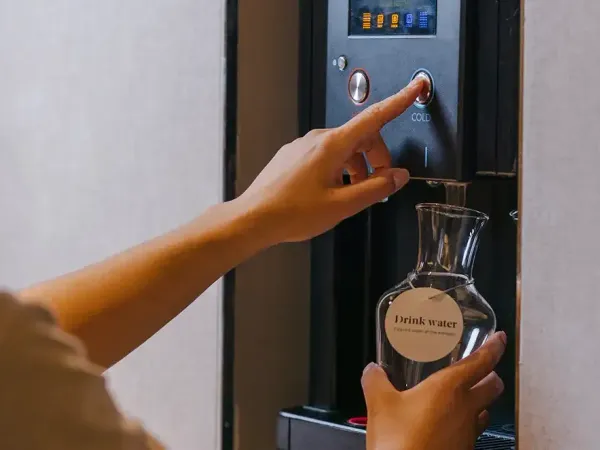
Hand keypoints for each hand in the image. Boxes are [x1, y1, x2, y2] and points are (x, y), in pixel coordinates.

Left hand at [236, 78, 424, 243]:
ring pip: (342, 148)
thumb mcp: (342, 205)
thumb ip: (375, 189)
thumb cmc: (291, 212)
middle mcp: (316, 139)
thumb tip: (397, 177)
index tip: (413, 88)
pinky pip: (324, 155)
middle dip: (377, 158)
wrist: (253, 218)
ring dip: (357, 167)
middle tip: (378, 185)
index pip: (373, 117)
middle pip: (360, 137)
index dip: (398, 102)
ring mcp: (302, 146)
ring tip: (351, 194)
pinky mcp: (293, 156)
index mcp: (332, 145)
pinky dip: (338, 169)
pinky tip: (332, 192)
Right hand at [362, 332, 506, 449]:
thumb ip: (375, 381)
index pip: (482, 362)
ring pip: (485, 411)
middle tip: (481, 368)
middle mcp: (466, 409)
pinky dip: (465, 423)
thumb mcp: (379, 404)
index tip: (499, 338)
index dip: (493, 348)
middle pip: (493, 387)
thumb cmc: (399, 439)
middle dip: (491, 375)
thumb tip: (372, 369)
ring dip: (480, 402)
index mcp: (450, 389)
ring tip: (463, 397)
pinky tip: (446, 424)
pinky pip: (471, 432)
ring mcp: (467, 434)